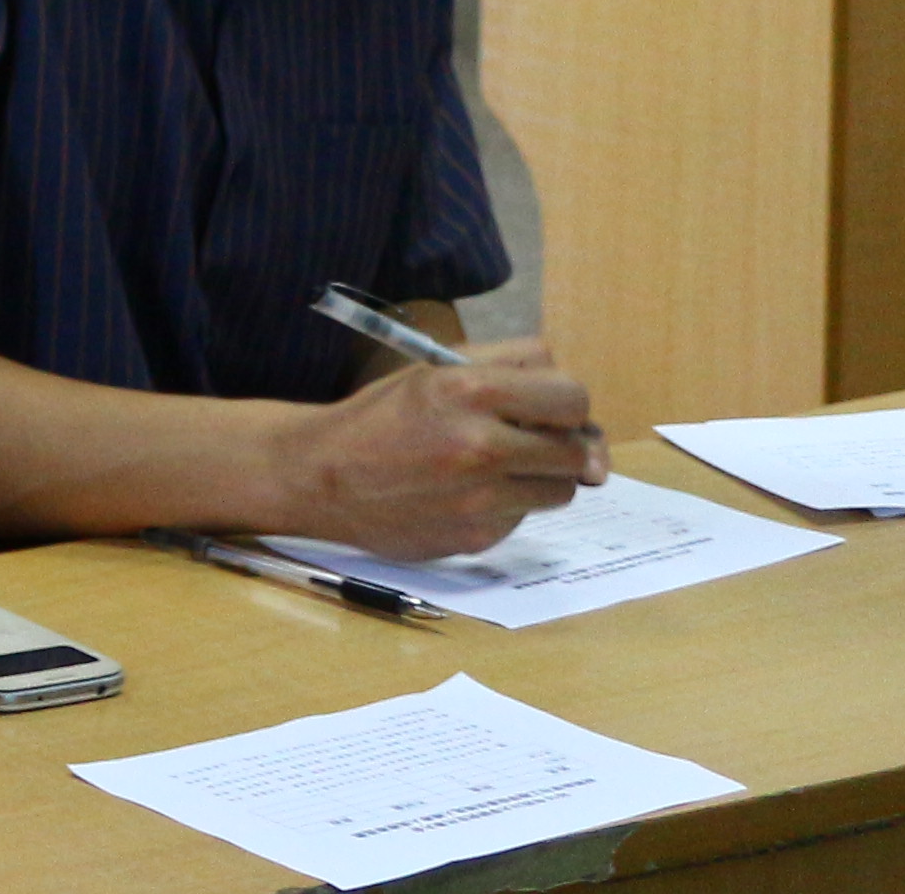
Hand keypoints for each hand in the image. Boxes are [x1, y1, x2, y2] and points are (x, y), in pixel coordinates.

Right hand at [284, 336, 601, 558]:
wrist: (324, 476)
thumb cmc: (383, 416)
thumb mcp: (436, 369)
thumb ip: (510, 368)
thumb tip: (581, 413)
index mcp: (469, 390)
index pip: (571, 396)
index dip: (565, 402)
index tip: (548, 408)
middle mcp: (481, 445)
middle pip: (576, 448)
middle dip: (559, 441)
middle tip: (529, 438)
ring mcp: (481, 498)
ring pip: (561, 488)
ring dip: (540, 476)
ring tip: (496, 465)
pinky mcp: (478, 537)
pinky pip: (524, 516)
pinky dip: (508, 504)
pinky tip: (467, 493)